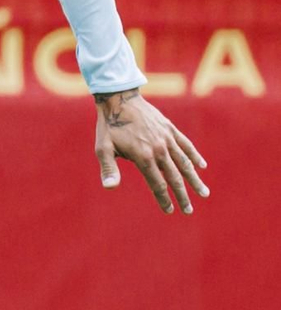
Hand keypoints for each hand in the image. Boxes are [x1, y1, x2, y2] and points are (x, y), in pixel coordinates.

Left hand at [94, 90, 209, 215]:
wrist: (119, 98)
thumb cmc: (109, 126)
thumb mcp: (103, 148)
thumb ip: (108, 168)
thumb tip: (109, 187)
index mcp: (143, 156)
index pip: (157, 184)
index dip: (164, 199)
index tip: (170, 211)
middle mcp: (159, 149)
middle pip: (175, 177)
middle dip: (183, 196)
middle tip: (189, 211)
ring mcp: (167, 138)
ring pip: (185, 163)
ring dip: (195, 180)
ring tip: (204, 193)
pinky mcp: (170, 128)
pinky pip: (186, 144)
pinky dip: (194, 155)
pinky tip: (202, 166)